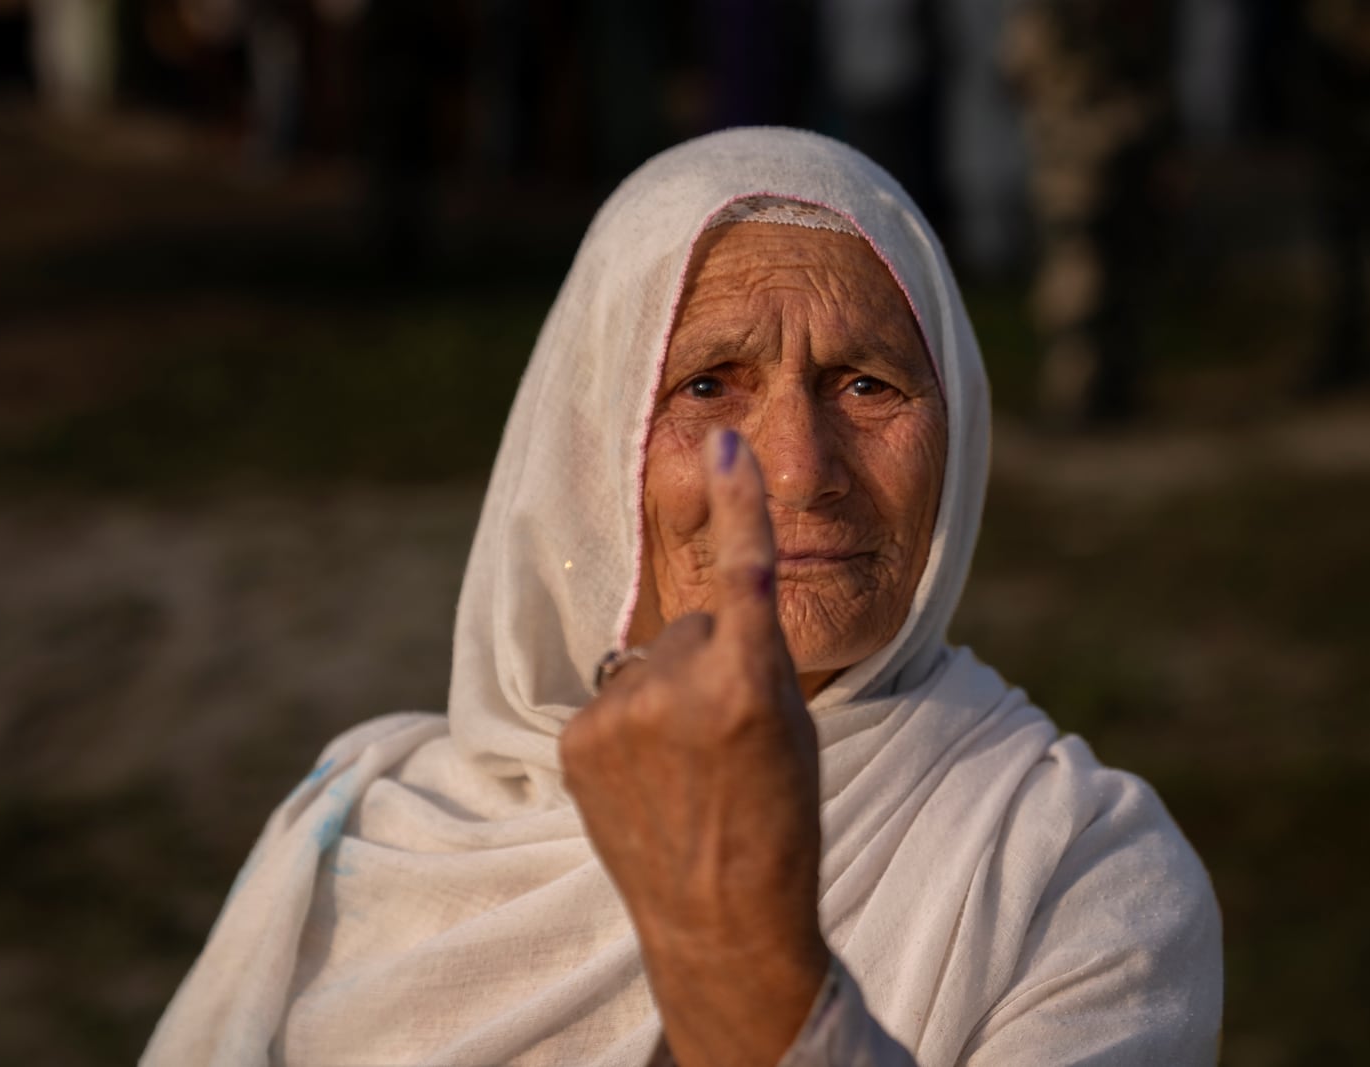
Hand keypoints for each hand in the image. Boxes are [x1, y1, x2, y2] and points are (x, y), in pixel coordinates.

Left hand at [561, 429, 828, 1066]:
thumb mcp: (794, 729)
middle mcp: (675, 691)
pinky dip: (629, 723)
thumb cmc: (780, 825)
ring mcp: (616, 718)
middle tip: (728, 738)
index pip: (746, 573)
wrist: (722, 923)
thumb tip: (708, 617)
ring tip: (687, 766)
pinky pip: (611, 698)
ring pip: (649, 660)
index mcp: (746, 685)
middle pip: (694, 625)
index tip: (726, 440)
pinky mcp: (575, 743)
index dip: (740, 502)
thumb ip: (753, 660)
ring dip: (667, 692)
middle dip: (711, 660)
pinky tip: (650, 778)